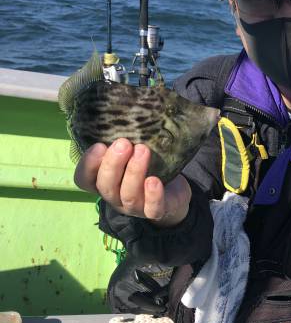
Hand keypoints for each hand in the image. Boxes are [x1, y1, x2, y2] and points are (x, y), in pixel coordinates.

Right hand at [74, 138, 191, 227]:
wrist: (173, 193)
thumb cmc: (147, 167)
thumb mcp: (130, 155)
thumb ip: (121, 144)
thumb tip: (120, 112)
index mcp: (104, 182)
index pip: (84, 179)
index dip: (88, 164)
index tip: (99, 145)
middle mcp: (115, 197)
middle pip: (106, 185)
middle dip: (113, 163)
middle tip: (123, 143)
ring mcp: (135, 207)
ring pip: (128, 194)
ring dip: (134, 171)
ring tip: (143, 150)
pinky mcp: (157, 211)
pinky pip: (152, 208)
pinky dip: (153, 195)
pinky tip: (154, 181)